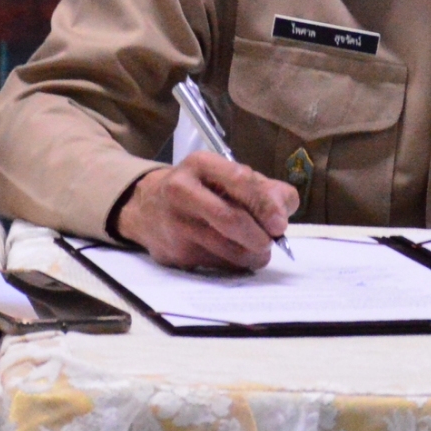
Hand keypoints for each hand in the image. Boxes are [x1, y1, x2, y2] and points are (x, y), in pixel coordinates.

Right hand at [114, 153, 298, 271]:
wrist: (146, 207)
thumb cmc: (200, 190)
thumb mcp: (225, 176)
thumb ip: (262, 188)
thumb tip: (284, 212)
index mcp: (201, 165)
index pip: (239, 180)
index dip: (265, 204)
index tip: (280, 224)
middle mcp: (182, 191)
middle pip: (231, 219)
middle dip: (260, 236)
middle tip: (271, 243)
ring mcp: (176, 225)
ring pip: (227, 249)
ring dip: (252, 255)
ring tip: (257, 250)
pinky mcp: (175, 254)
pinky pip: (217, 265)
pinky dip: (235, 264)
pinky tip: (233, 255)